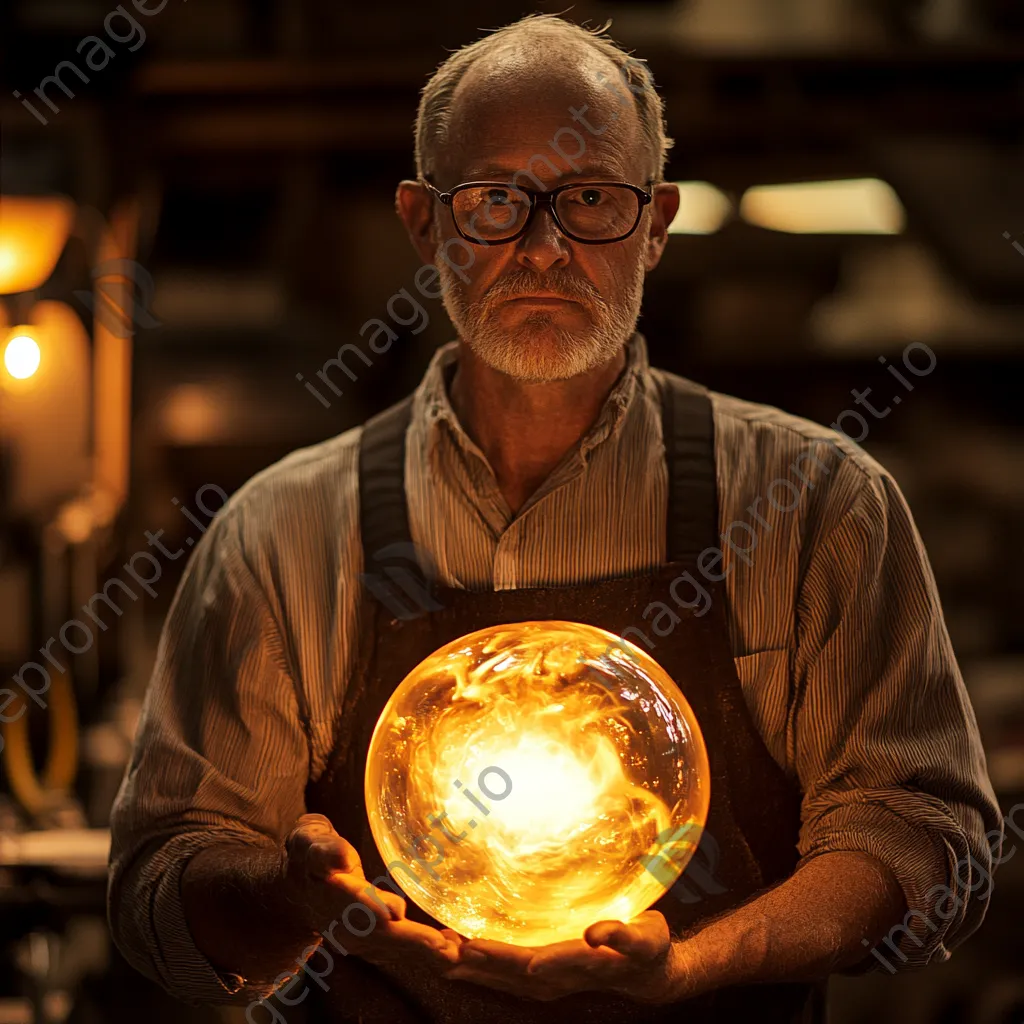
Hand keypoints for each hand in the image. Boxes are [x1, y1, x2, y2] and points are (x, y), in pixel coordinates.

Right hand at [284, 813, 459, 969]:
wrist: (295, 888)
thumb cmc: (309, 852)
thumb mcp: (308, 839)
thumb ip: (324, 848)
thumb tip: (343, 857)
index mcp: (328, 889)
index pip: (351, 898)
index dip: (372, 906)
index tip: (395, 913)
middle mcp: (340, 920)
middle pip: (378, 932)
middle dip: (411, 939)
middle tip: (443, 944)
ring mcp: (352, 936)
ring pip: (389, 946)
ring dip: (420, 950)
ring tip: (453, 951)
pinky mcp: (365, 943)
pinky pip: (394, 950)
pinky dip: (420, 952)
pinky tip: (448, 949)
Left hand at [445, 910, 683, 1002]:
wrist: (649, 974)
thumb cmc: (648, 949)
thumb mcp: (646, 938)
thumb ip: (621, 932)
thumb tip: (596, 933)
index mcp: (583, 964)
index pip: (546, 961)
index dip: (514, 955)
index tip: (488, 948)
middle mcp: (560, 977)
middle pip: (513, 971)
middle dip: (481, 959)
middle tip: (450, 946)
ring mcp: (548, 981)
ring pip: (502, 976)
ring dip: (472, 966)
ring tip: (441, 948)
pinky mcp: (541, 977)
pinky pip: (503, 975)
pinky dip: (478, 967)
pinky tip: (456, 952)